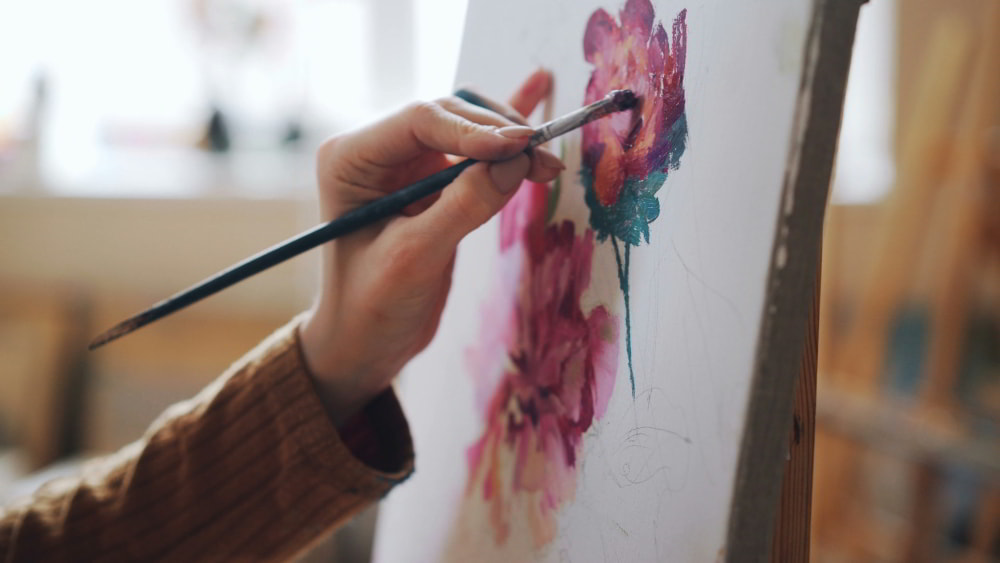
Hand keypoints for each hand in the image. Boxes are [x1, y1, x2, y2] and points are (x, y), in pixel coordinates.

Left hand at [300, 70, 560, 424]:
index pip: (419, 119)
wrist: (366, 342)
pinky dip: (503, 131)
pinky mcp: (432, 179)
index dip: (474, 129)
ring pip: (467, 127)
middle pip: (447, 116)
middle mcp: (377, 150)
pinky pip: (473, 146)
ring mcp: (405, 162)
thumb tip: (516, 162)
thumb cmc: (372, 304)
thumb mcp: (415, 257)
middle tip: (542, 159)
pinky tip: (536, 88)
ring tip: (546, 164)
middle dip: (498, 135)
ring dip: (509, 141)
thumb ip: (463, 206)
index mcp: (351, 157)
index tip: (521, 146)